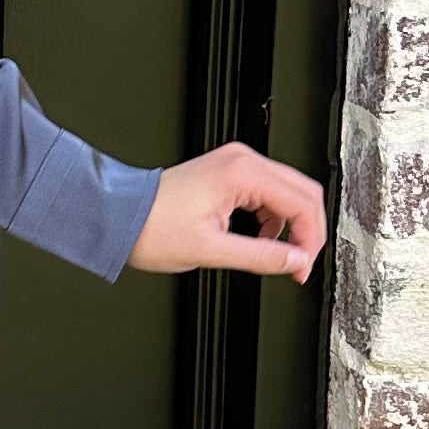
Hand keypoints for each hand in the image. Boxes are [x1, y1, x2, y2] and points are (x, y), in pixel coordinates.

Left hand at [127, 141, 325, 282]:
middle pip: (302, 192)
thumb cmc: (152, 228)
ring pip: (287, 193)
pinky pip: (267, 193)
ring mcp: (235, 164)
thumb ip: (261, 256)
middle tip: (298, 264)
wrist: (119, 217)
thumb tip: (295, 261)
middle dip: (306, 231)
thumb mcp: (211, 251)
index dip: (309, 240)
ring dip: (289, 225)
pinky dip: (271, 218)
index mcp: (242, 173)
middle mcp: (242, 161)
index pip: (302, 203)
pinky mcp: (228, 173)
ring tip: (276, 256)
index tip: (302, 267)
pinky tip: (260, 239)